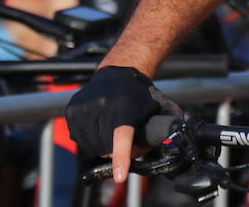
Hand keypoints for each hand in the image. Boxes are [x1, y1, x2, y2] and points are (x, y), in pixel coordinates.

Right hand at [64, 65, 180, 182]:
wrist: (117, 72)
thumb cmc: (140, 94)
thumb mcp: (160, 104)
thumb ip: (171, 121)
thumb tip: (177, 135)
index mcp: (125, 107)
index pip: (121, 135)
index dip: (121, 156)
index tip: (120, 176)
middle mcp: (102, 105)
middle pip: (106, 148)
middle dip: (116, 153)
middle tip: (126, 145)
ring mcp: (84, 107)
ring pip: (90, 146)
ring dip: (102, 148)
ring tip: (112, 134)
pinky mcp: (72, 109)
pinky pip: (78, 138)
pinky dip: (89, 140)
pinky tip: (98, 129)